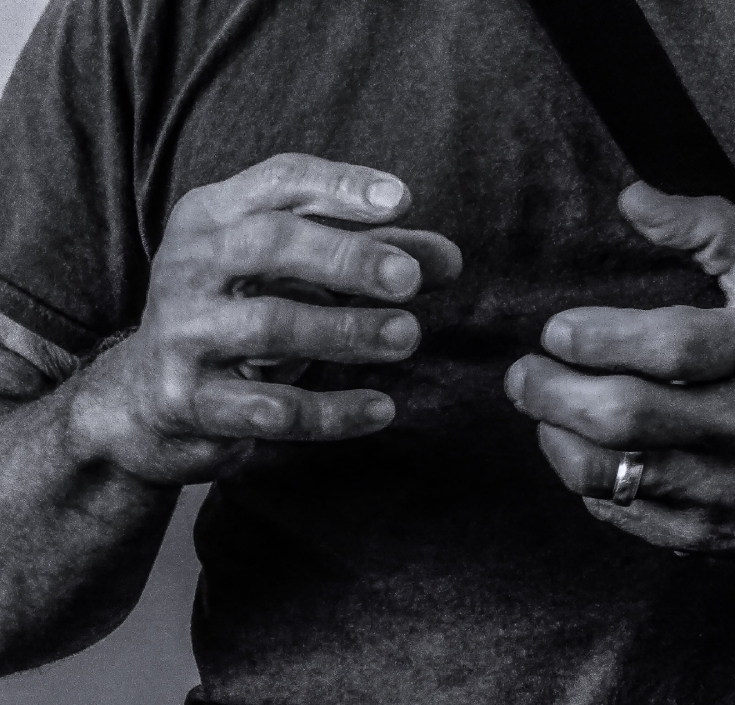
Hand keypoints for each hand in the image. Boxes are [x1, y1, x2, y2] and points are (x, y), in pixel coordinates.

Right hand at [68, 154, 461, 485]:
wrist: (145, 396)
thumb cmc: (238, 314)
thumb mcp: (291, 274)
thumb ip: (370, 257)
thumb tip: (449, 259)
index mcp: (213, 216)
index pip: (278, 181)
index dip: (340, 186)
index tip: (402, 200)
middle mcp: (189, 265)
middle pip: (270, 244)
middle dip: (347, 256)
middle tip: (410, 278)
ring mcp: (184, 333)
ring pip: (272, 325)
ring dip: (346, 331)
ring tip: (409, 336)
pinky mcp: (189, 400)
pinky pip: (271, 407)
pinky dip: (332, 411)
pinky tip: (382, 409)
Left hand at [505, 182, 734, 568]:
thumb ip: (708, 227)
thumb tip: (631, 197)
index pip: (670, 345)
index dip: (598, 338)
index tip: (556, 331)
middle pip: (626, 415)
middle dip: (552, 393)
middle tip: (524, 375)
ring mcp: (726, 487)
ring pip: (613, 473)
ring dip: (557, 440)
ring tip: (544, 414)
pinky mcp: (709, 534)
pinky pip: (623, 514)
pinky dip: (587, 484)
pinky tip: (584, 454)